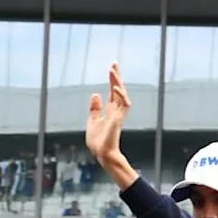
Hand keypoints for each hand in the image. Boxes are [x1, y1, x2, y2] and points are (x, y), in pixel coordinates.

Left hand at [84, 63, 136, 185]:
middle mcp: (117, 110)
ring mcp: (119, 114)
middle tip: (114, 63)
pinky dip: (120, 95)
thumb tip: (96, 94)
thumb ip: (95, 108)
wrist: (102, 154)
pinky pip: (124, 104)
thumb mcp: (92, 121)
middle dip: (116, 76)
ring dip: (118, 82)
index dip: (112, 79)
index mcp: (110, 110)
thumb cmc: (97, 141)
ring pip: (122, 94)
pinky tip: (115, 88)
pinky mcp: (119, 119)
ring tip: (112, 71)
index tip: (112, 67)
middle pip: (118, 89)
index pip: (113, 91)